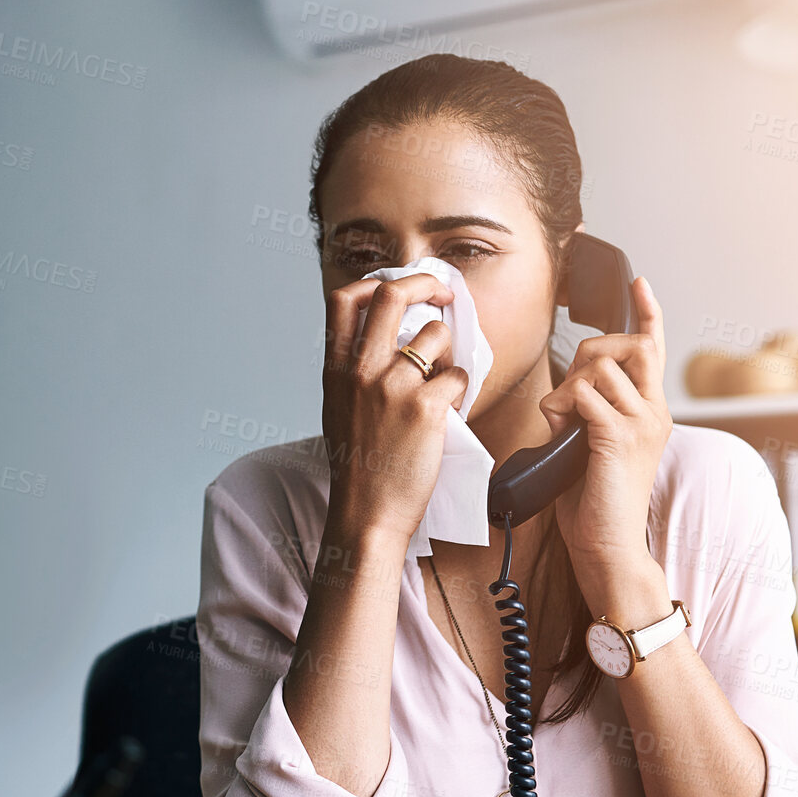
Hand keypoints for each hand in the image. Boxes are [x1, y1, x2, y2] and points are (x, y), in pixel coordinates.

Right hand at [321, 272, 470, 547]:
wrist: (368, 514)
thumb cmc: (359, 466)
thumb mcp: (339, 408)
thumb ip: (355, 371)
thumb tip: (389, 338)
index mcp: (336, 369)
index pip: (344, 299)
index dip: (375, 282)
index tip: (399, 288)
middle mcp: (361, 370)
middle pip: (392, 295)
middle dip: (427, 283)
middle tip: (445, 294)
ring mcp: (393, 387)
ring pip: (436, 334)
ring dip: (449, 350)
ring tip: (444, 378)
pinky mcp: (426, 408)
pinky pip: (457, 375)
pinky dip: (460, 387)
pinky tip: (450, 410)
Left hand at [538, 275, 670, 582]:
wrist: (608, 546)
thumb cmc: (593, 503)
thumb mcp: (586, 446)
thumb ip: (582, 413)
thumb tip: (562, 393)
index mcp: (651, 412)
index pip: (654, 349)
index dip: (647, 313)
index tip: (638, 282)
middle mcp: (655, 412)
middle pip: (628, 346)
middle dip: (590, 352)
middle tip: (567, 393)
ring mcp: (643, 424)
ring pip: (601, 368)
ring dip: (567, 386)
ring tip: (559, 421)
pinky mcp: (620, 437)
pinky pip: (586, 395)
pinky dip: (563, 404)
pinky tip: (558, 427)